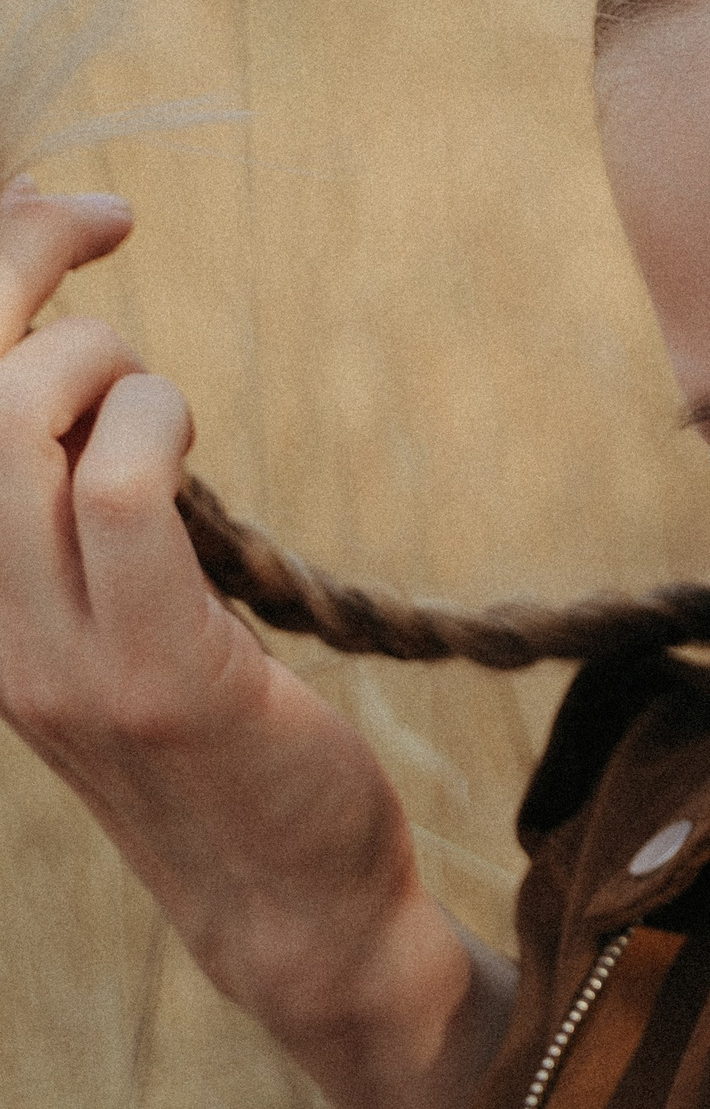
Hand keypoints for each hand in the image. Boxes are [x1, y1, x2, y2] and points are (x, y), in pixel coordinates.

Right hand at [0, 184, 505, 1108]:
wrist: (283, 899)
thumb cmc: (217, 719)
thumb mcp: (120, 584)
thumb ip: (80, 477)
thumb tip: (69, 326)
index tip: (52, 208)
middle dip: (18, 261)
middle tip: (107, 226)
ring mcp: (50, 655)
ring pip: (12, 424)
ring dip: (100, 356)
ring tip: (159, 397)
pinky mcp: (153, 675)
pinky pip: (122, 498)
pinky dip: (158, 425)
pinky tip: (188, 439)